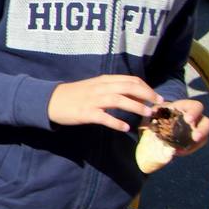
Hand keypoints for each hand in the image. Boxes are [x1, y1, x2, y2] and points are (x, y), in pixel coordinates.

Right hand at [47, 75, 162, 131]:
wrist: (51, 100)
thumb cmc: (75, 95)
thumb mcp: (95, 88)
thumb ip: (113, 90)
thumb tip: (135, 97)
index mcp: (104, 80)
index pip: (131, 80)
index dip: (146, 88)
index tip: (156, 97)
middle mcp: (100, 88)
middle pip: (128, 87)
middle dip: (147, 95)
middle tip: (158, 104)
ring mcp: (93, 100)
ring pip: (119, 100)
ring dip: (136, 107)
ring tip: (147, 114)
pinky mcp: (85, 113)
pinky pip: (104, 117)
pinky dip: (116, 122)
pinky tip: (125, 128)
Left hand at [152, 100, 208, 155]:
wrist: (156, 124)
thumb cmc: (158, 114)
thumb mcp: (156, 112)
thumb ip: (155, 112)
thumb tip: (153, 112)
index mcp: (187, 107)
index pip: (197, 106)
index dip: (195, 112)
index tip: (188, 119)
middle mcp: (196, 119)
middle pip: (207, 123)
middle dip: (203, 130)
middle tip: (195, 137)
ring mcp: (197, 130)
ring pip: (204, 136)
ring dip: (196, 143)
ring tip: (185, 149)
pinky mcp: (194, 141)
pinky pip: (196, 146)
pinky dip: (187, 149)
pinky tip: (177, 151)